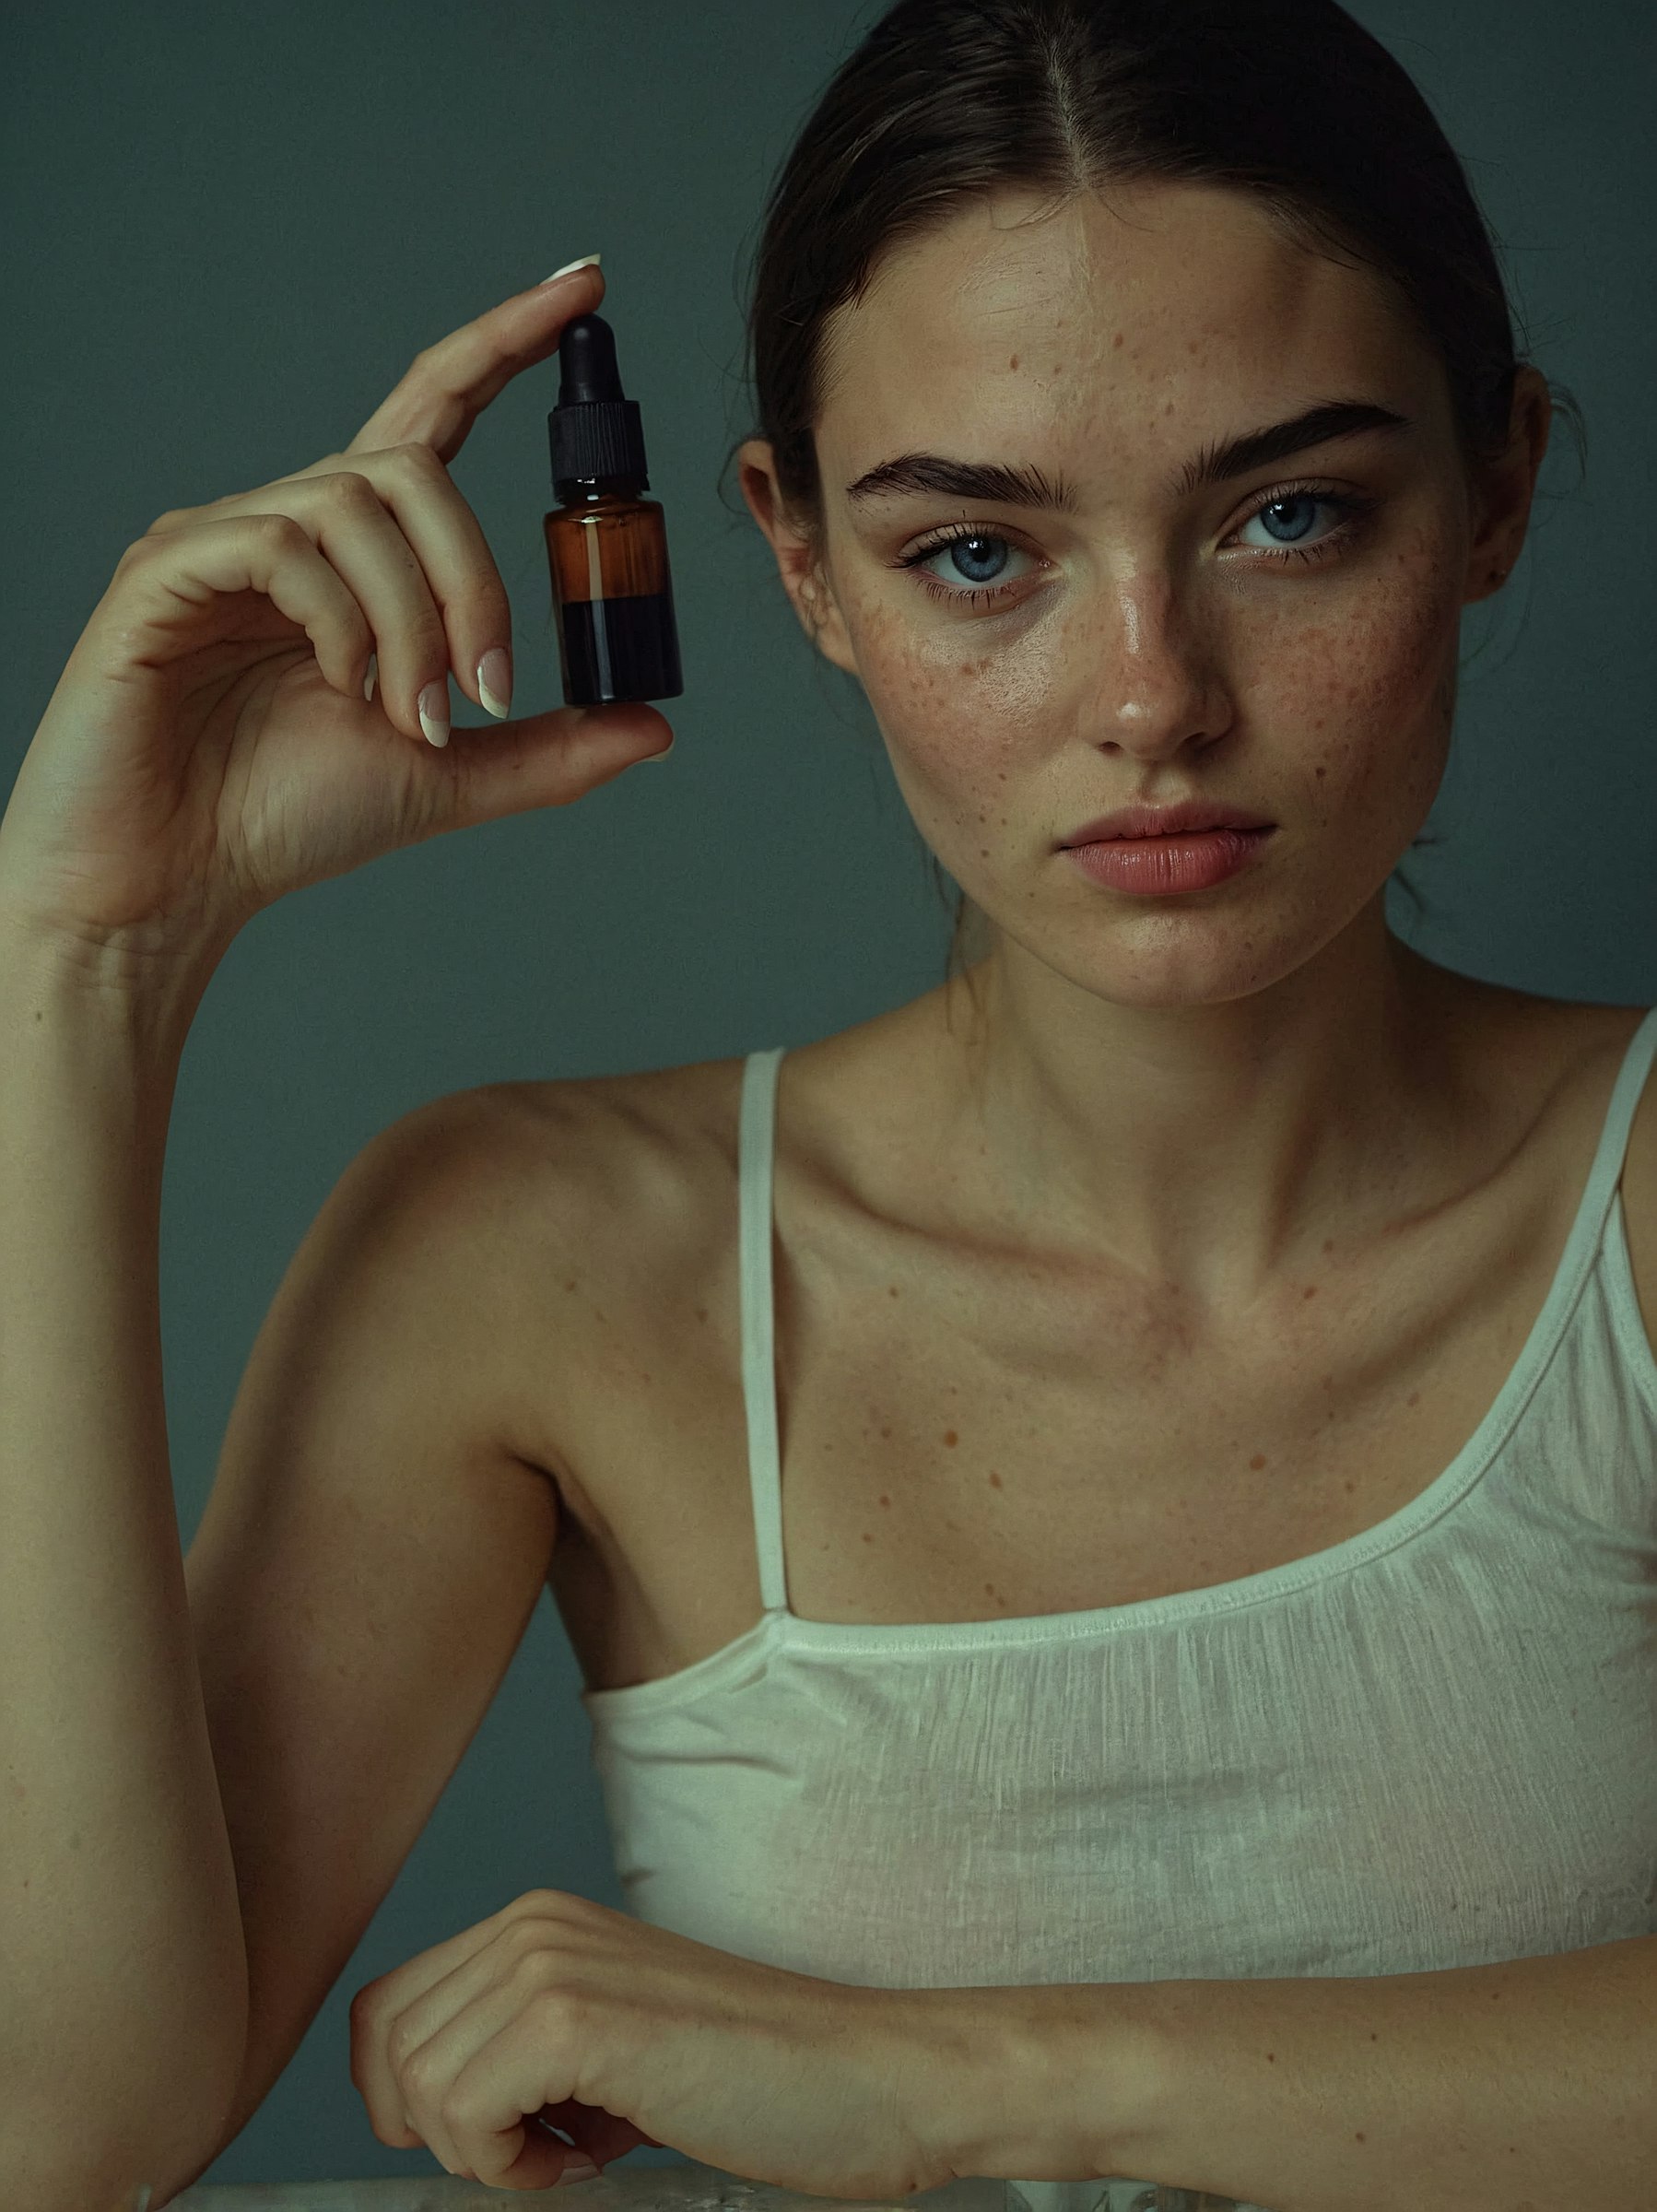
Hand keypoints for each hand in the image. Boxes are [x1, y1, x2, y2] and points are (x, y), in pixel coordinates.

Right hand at [0, 260, 673, 980]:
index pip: (435, 413)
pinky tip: (338, 691)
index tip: (582, 289)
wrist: (174, 884)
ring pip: (357, 508)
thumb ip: (546, 749)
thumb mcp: (444, 779)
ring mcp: (222, 539)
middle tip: (488, 690)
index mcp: (354, 557)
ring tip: (408, 715)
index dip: (505, 344)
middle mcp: (289, 525)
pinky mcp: (167, 568)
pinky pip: (282, 544)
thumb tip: (655, 726)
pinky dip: (341, 623)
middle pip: (415, 469)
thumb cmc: (282, 822)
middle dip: (478, 581)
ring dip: (415, 621)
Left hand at [349, 1888, 956, 2198]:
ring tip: (578, 2151)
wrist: (865, 2076)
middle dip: (449, 2132)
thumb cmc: (756, 2079)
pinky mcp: (575, 2018)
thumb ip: (524, 2053)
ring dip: (483, 2153)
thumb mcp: (613, 2045)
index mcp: (537, 1924)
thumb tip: (427, 2108)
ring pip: (418, 2085)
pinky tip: (590, 2157)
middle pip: (388, 2048)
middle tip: (549, 2150)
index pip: (388, 2010)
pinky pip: (463, 2114)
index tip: (495, 2140)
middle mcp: (533, 1925)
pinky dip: (509, 2166)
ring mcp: (551, 1963)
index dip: (412, 2099)